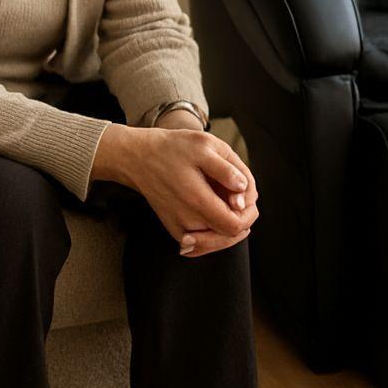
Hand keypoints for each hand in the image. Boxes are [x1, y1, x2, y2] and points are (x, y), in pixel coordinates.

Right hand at [93, 124, 259, 256]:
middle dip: (242, 215)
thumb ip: (228, 171)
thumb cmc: (173, 149)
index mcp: (197, 200)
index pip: (235, 226)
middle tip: (236, 192)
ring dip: (229, 222)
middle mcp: (188, 221)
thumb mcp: (206, 146)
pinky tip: (218, 210)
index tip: (243, 193)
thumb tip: (243, 193)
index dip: (248, 212)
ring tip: (225, 197)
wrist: (139, 158)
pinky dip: (216, 230)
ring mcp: (180, 229)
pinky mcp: (176, 230)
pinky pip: (203, 242)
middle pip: (230, 235)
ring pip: (218, 240)